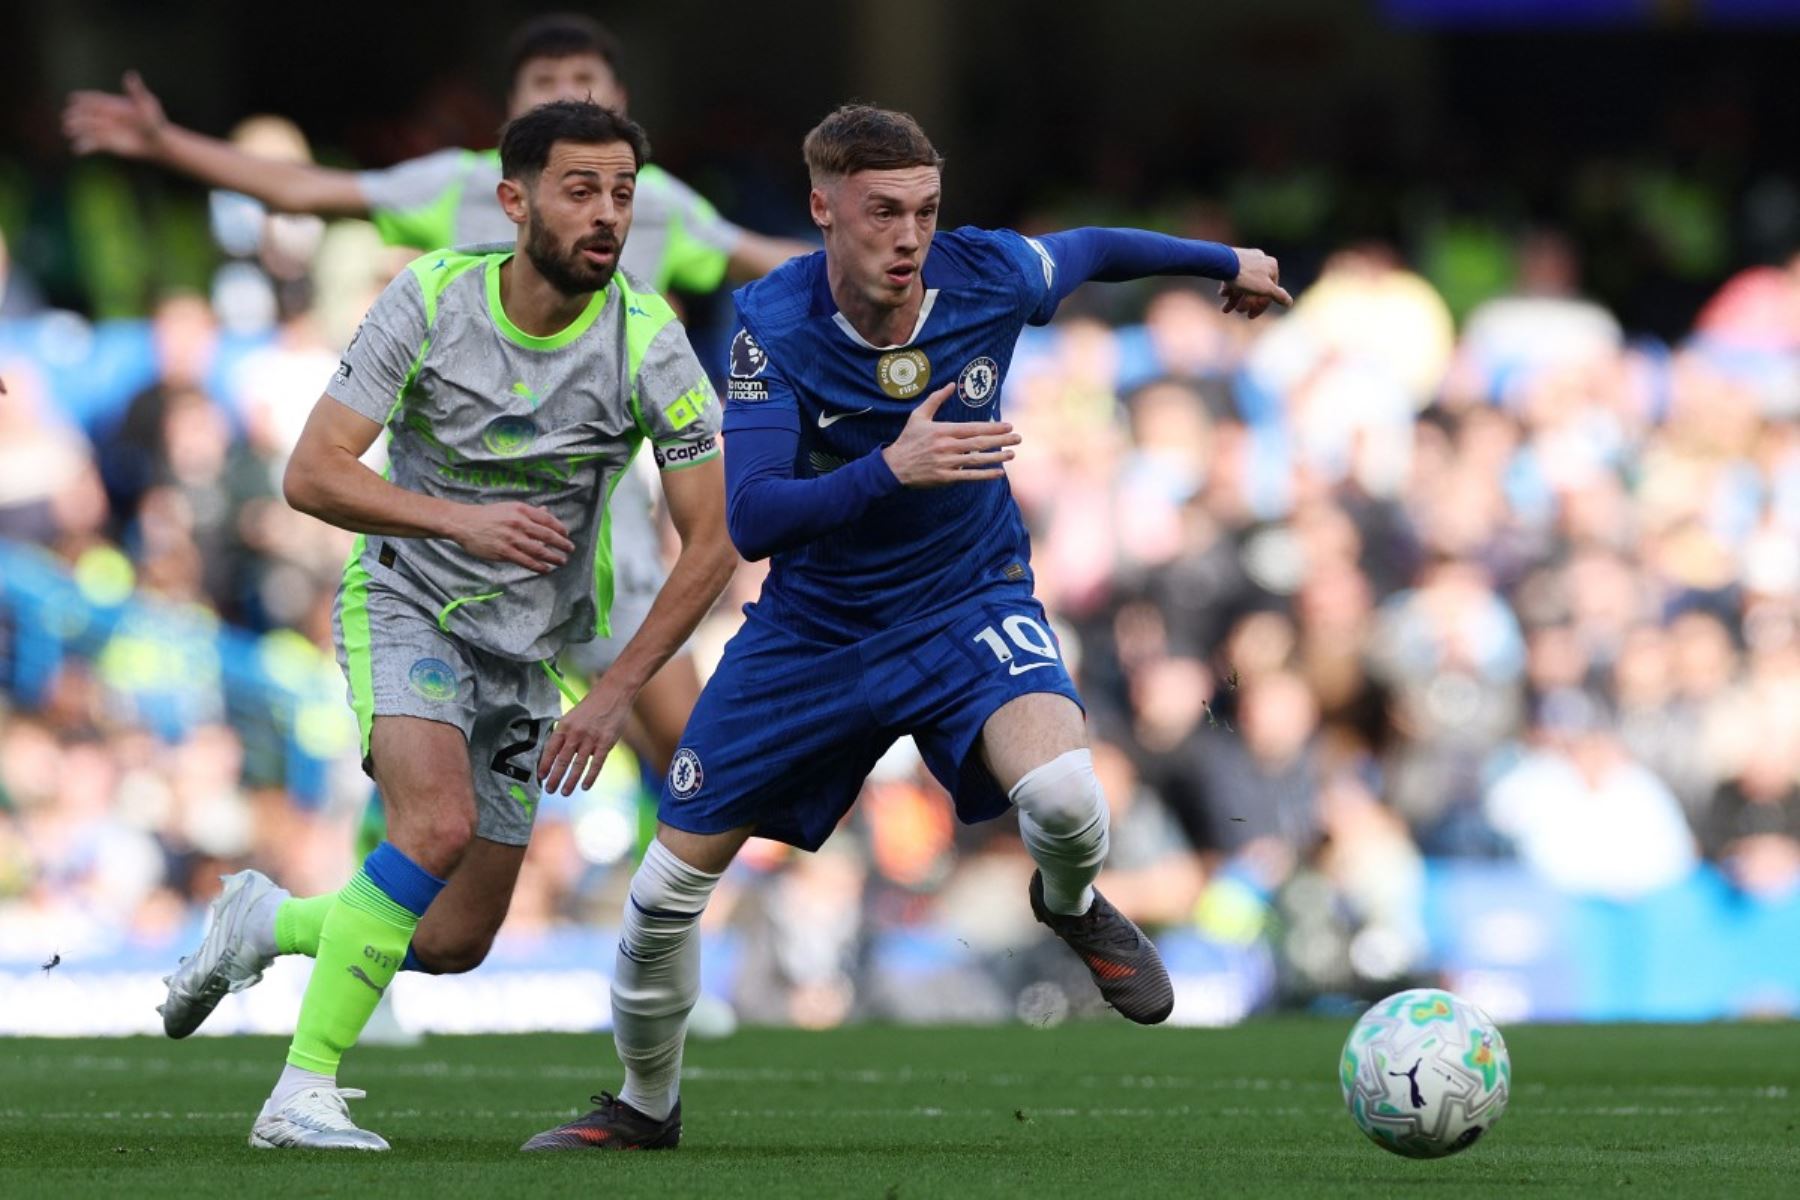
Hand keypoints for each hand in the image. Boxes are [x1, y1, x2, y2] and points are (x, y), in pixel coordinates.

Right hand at [64, 71, 169, 159]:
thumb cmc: (155, 121)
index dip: (83, 99)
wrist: (158, 143)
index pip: (94, 99)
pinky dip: (84, 146)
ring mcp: (106, 130)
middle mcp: (106, 117)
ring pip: (87, 128)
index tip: (72, 99)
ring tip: (66, 131)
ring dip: (76, 129)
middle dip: (76, 115)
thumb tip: (130, 74)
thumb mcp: (146, 104)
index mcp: (113, 104)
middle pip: (87, 114)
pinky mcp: (108, 144)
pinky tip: (77, 149)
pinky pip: (92, 144)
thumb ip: (136, 91)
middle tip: (65, 117)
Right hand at [449, 501, 574, 571]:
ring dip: (553, 557)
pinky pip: (526, 561)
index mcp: (521, 510)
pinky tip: (546, 569)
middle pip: (547, 535)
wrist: (464, 523)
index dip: (560, 528)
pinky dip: (538, 566)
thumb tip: (547, 511)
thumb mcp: (509, 507)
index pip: (547, 519)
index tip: (566, 534)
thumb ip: (530, 512)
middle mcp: (518, 523)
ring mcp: (511, 538)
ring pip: (539, 550)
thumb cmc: (488, 515)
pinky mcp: (504, 552)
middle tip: (570, 549)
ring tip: (562, 561)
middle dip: (562, 544)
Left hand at [538, 691, 629, 795]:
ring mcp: (591, 738)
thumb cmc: (592, 706)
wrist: (613, 693)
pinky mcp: (606, 743)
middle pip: (562, 760)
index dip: (544, 764)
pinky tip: (585, 786)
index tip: (540, 777)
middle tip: (549, 790)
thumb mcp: (573, 717)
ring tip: (564, 792)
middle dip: (555, 777)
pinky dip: (590, 776)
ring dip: (570, 781)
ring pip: (578, 765)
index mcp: (564, 726)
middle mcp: (576, 733)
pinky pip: (596, 764)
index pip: (551, 749)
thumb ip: (566, 735)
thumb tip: (558, 756)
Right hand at [879, 382, 1020, 487]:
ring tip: (1012, 454)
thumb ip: (936, 399)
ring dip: (997, 457)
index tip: (1008, 426)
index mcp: (943, 430)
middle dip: (1001, 440)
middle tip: (1018, 438)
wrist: (894, 466)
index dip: (993, 427)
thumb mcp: (918, 416)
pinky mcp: (945, 477)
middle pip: (980, 442)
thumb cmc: (908, 439)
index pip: (974, 428)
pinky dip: (985, 475)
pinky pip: (969, 476)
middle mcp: (947, 446)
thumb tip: (951, 384)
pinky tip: (998, 473)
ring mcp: (947, 463)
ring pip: (977, 459)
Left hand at [1219, 247, 1293, 319]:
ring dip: (1235, 298)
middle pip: (1255, 288)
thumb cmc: (1246, 276)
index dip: (1260, 307)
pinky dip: (1229, 287)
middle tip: (1237, 311)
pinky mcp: (1233, 258)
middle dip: (1245, 303)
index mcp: (1272, 266)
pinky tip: (1222, 294)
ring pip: (1243, 283)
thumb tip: (1290, 303)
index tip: (1249, 316)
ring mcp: (1247, 258)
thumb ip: (1279, 295)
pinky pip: (1234, 276)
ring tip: (1225, 308)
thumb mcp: (1265, 289)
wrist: (1223, 262)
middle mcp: (1261, 260)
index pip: (1269, 291)